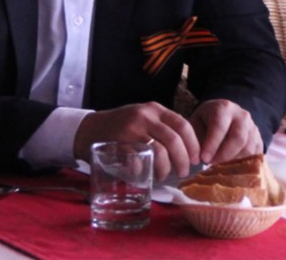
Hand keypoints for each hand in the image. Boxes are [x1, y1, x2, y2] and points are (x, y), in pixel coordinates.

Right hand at [73, 102, 199, 179]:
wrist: (89, 128)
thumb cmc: (121, 126)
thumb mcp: (144, 119)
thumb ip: (162, 127)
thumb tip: (187, 148)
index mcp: (155, 110)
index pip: (183, 124)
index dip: (193, 144)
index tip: (196, 158)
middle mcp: (145, 116)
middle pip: (174, 139)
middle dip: (182, 159)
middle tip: (183, 172)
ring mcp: (131, 129)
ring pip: (159, 151)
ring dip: (165, 168)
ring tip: (164, 176)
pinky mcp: (119, 143)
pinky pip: (139, 159)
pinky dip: (145, 170)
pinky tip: (144, 173)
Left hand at [189, 99, 262, 164]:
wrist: (225, 116)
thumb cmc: (206, 122)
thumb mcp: (196, 124)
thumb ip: (194, 139)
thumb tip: (196, 160)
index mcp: (224, 108)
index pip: (219, 126)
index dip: (211, 144)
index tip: (203, 159)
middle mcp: (242, 115)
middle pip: (238, 138)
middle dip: (223, 155)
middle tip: (211, 165)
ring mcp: (253, 127)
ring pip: (248, 149)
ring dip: (233, 161)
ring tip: (219, 167)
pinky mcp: (259, 140)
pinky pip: (255, 156)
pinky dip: (243, 165)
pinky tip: (231, 169)